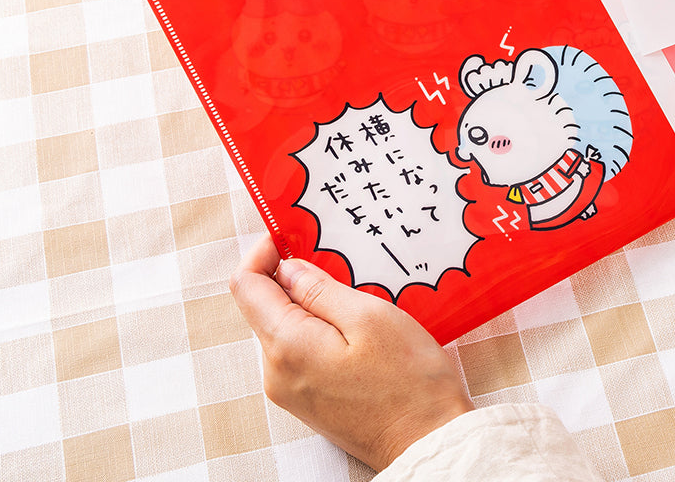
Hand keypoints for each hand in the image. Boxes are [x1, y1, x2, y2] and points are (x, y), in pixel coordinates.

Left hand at [229, 235, 472, 470]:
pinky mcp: (308, 400)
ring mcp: (290, 390)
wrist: (427, 440)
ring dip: (309, 301)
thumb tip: (286, 268)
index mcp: (286, 347)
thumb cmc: (407, 379)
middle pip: (264, 306)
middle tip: (337, 256)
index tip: (293, 233)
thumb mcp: (368, 317)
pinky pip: (299, 349)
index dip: (264, 252)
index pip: (246, 286)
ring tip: (354, 289)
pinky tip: (355, 323)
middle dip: (292, 275)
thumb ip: (319, 289)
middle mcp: (276, 372)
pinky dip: (317, 326)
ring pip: (283, 327)